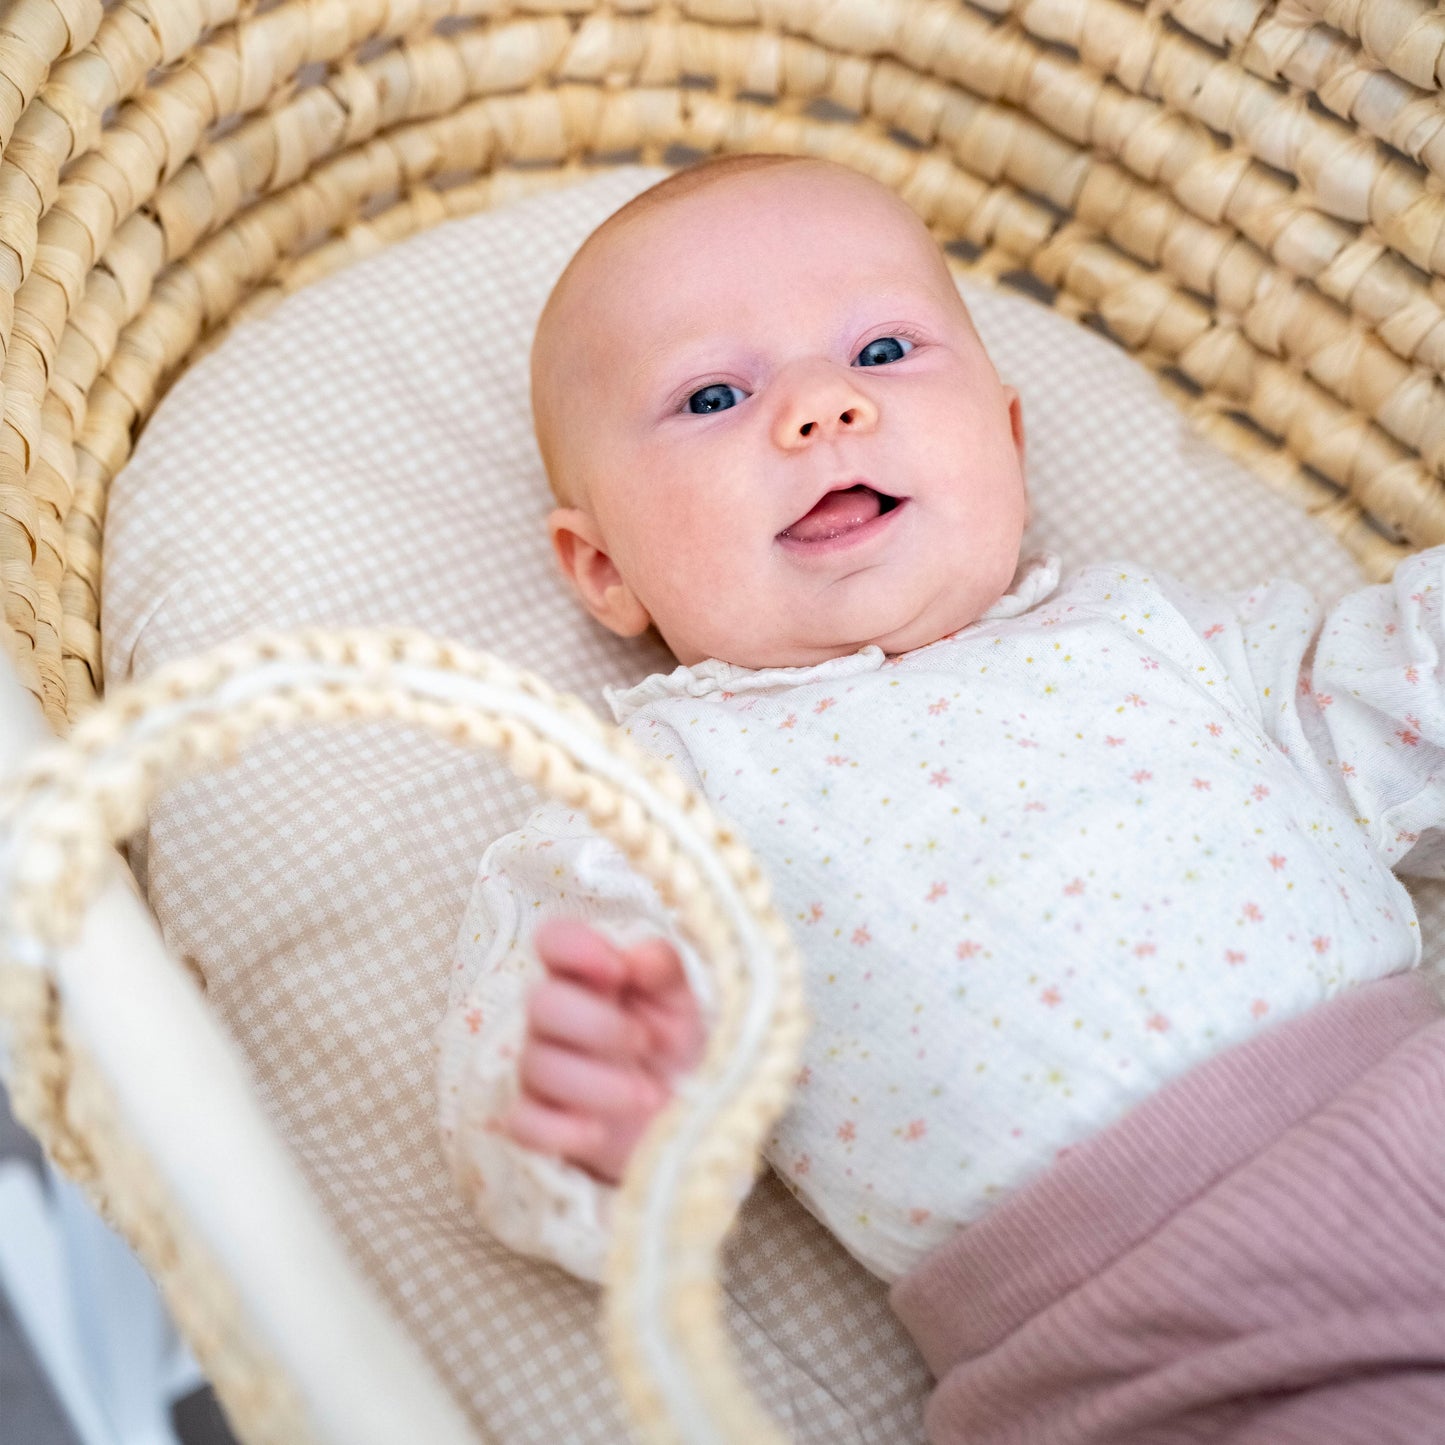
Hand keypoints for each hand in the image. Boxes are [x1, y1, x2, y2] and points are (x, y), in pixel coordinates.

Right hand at [505, 917, 705, 1184]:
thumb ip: (665, 971)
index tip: (618, 970)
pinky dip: (560, 1130)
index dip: (575, 947)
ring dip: (600, 1084)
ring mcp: (540, 1069)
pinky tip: (598, 1132)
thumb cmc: (674, 1049)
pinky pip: (521, 1122)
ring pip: (537, 1064)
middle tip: (646, 1044)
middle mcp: (555, 1018)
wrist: (676, 1123)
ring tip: (649, 1097)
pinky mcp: (536, 1121)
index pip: (553, 939)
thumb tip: (636, 957)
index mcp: (589, 977)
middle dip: (600, 1026)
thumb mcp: (684, 1006)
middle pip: (541, 1002)